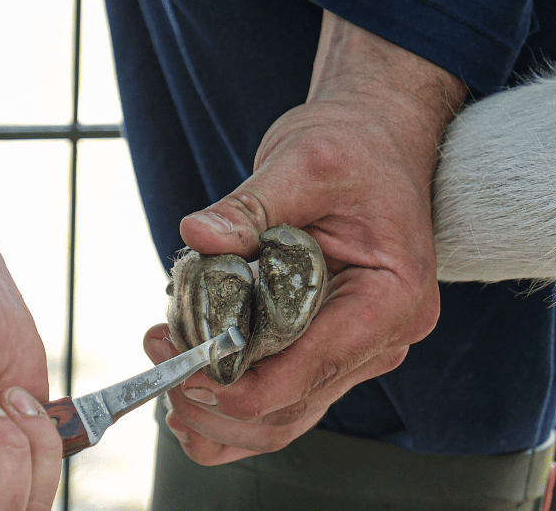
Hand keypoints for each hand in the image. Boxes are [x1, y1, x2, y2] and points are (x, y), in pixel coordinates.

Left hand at [147, 11, 466, 464]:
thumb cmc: (355, 148)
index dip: (240, 384)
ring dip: (219, 411)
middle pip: (292, 408)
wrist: (376, 138)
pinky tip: (193, 386)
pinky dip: (233, 404)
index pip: (311, 368)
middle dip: (218, 402)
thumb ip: (250, 206)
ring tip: (168, 369)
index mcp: (391, 298)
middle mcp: (382, 336)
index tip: (184, 366)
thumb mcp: (303, 162)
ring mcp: (358, 348)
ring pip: (284, 416)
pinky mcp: (329, 344)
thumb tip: (199, 235)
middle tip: (164, 364)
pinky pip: (282, 397)